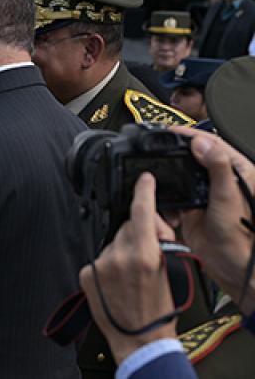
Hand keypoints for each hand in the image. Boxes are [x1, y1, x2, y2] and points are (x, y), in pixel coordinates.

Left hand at [79, 173, 177, 363]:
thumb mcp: (167, 271)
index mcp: (145, 254)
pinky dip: (106, 265)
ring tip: (128, 276)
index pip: (141, 212)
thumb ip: (157, 245)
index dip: (143, 191)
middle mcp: (119, 256)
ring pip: (111, 243)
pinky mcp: (87, 273)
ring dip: (120, 252)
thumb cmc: (157, 310)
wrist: (139, 339)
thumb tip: (151, 227)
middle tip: (143, 255)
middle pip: (125, 227)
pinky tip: (114, 281)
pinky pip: (99, 259)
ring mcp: (101, 264)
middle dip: (135, 234)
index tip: (143, 180)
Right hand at [170, 126, 254, 313]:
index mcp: (237, 172)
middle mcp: (220, 181)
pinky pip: (173, 196)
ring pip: (181, 176)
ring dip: (169, 177)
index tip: (172, 131)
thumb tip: (203, 144)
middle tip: (158, 146)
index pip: (213, 145)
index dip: (191, 136)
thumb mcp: (227, 197)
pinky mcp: (191, 208)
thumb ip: (217, 168)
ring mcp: (205, 195)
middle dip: (176, 153)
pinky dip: (165, 198)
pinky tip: (163, 200)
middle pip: (194, 158)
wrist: (231, 266)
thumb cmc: (240, 236)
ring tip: (158, 171)